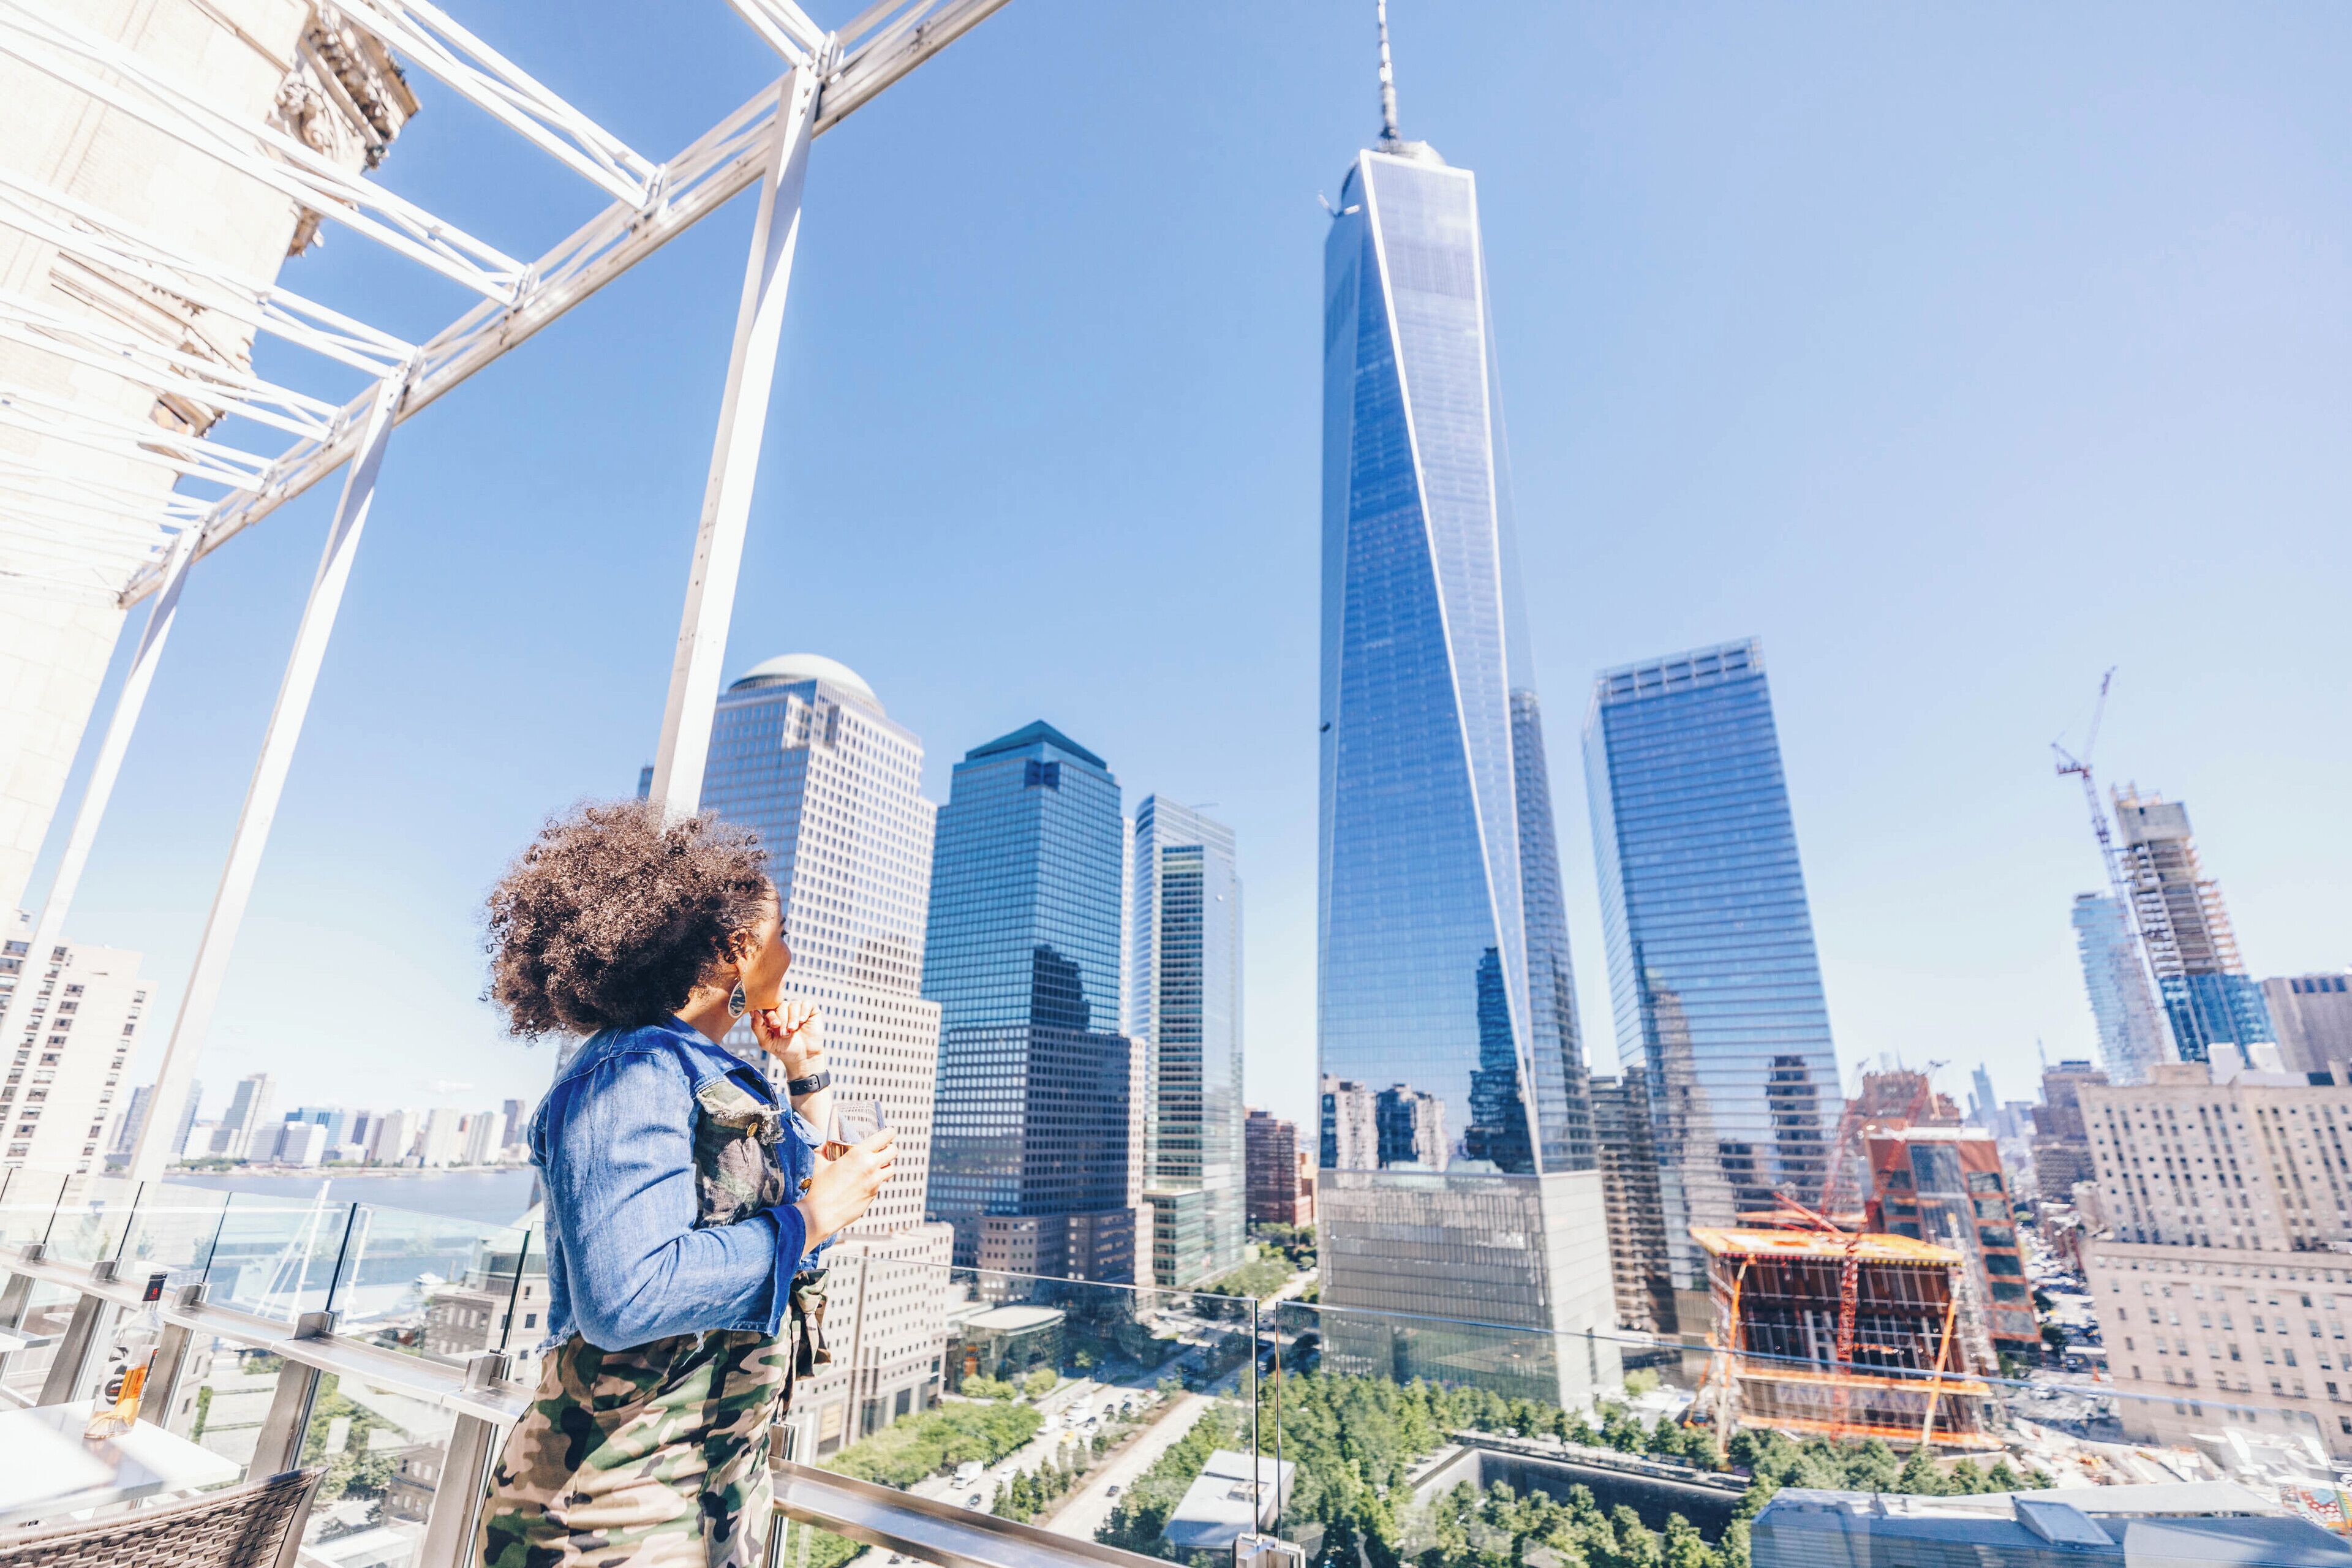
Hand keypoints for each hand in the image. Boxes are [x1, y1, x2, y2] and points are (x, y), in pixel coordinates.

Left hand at [750, 1000, 821, 1076]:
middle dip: (783, 1020)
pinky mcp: (810, 1010)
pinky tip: (803, 1021)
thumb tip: (753, 1011)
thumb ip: (757, 1027)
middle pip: (781, 1005)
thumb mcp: (766, 1041)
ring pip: (793, 1005)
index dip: (771, 1015)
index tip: (775, 1026)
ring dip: (793, 1018)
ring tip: (793, 1030)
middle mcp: (784, 1010)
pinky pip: (806, 1003)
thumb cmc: (784, 1049)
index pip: (768, 1008)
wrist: (803, 1057)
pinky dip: (804, 1012)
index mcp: (772, 1015)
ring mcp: (797, 1009)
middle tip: (785, 1033)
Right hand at [796, 1128, 893, 1246]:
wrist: (820, 1215)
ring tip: (874, 1167)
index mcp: (859, 1155)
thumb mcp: (819, 1163)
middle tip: (882, 1150)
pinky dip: (874, 1182)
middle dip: (890, 1148)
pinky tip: (861, 1184)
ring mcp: (874, 1184)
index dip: (890, 1133)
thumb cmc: (818, 1188)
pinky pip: (879, 1185)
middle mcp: (871, 1168)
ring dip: (885, 1166)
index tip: (889, 1133)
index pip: (885, 1137)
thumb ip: (824, 1151)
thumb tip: (825, 1147)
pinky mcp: (873, 1197)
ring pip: (890, 1170)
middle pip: (894, 1152)